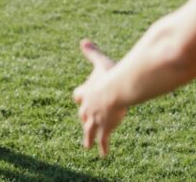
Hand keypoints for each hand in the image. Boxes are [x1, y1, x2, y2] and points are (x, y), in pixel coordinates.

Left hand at [72, 40, 125, 156]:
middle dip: (85, 119)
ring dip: (89, 138)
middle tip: (86, 122)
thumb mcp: (100, 62)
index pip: (79, 96)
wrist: (116, 90)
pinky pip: (102, 140)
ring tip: (87, 145)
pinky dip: (103, 147)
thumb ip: (91, 53)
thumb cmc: (110, 74)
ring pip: (89, 131)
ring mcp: (95, 119)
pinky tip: (103, 154)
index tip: (81, 99)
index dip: (81, 97)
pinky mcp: (104, 128)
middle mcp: (87, 108)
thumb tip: (83, 41)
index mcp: (86, 92)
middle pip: (83, 115)